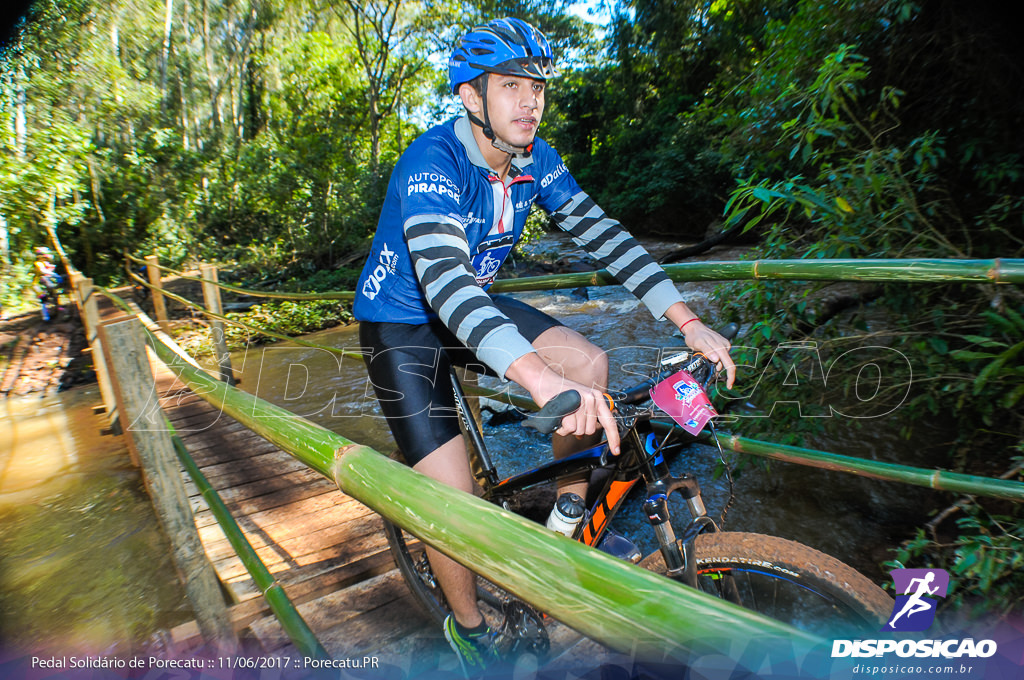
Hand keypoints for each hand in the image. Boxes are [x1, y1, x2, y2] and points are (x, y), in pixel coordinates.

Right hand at [506, 353, 620, 454]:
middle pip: (590, 430)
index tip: (616, 450)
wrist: (543, 381)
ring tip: (562, 415)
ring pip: (579, 430)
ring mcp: (582, 401)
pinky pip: (569, 428)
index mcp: (597, 398)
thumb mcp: (577, 402)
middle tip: (568, 418)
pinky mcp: (571, 406)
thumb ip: (583, 418)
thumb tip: (581, 435)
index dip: (613, 437)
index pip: (609, 421)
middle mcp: (592, 398)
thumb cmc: (558, 392)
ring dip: (567, 428)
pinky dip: (561, 427)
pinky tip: (558, 417)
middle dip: (577, 429)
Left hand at [682, 321, 735, 388]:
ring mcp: (724, 346)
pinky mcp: (721, 346)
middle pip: (728, 364)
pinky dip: (716, 361)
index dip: (730, 377)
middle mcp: (725, 346)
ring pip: (723, 361)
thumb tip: (717, 360)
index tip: (729, 386)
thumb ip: (708, 351)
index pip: (730, 365)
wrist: (694, 327)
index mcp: (721, 347)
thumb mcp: (698, 343)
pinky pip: (721, 357)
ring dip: (716, 365)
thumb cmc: (695, 336)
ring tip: (705, 360)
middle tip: (712, 375)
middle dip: (722, 372)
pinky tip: (709, 358)